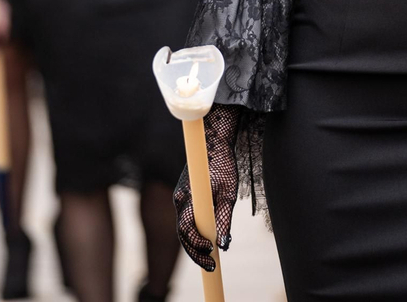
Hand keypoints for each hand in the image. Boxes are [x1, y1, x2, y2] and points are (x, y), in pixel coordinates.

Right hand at [174, 104, 239, 270]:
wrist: (213, 141)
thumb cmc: (223, 163)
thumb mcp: (228, 191)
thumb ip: (223, 218)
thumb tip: (223, 244)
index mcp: (186, 198)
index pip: (186, 231)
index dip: (197, 247)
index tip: (212, 254)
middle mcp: (178, 200)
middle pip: (182, 234)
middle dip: (196, 252)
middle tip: (212, 266)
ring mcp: (180, 199)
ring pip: (184, 230)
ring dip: (195, 246)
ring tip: (211, 259)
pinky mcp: (185, 198)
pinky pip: (188, 221)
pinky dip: (196, 234)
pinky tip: (208, 244)